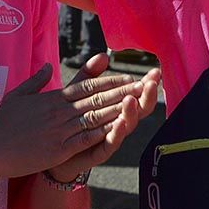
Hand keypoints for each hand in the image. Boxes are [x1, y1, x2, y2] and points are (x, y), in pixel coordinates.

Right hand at [0, 60, 155, 181]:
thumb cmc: (2, 123)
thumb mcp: (18, 95)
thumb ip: (36, 80)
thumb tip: (48, 66)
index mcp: (53, 98)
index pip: (88, 86)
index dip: (111, 81)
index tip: (129, 76)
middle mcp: (60, 112)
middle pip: (98, 99)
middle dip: (124, 91)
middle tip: (145, 84)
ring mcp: (59, 131)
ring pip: (96, 117)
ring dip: (120, 109)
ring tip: (140, 102)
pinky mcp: (58, 149)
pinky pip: (85, 139)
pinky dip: (104, 132)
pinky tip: (120, 127)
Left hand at [47, 54, 160, 181]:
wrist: (52, 151)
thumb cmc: (69, 121)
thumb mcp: (77, 94)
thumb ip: (89, 76)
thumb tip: (103, 55)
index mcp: (114, 107)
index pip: (135, 92)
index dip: (146, 82)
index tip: (155, 71)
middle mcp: (117, 122)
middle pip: (138, 108)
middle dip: (147, 95)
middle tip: (152, 82)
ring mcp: (110, 138)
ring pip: (127, 125)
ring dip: (132, 112)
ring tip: (133, 98)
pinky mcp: (99, 152)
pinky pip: (110, 143)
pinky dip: (117, 133)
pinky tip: (120, 122)